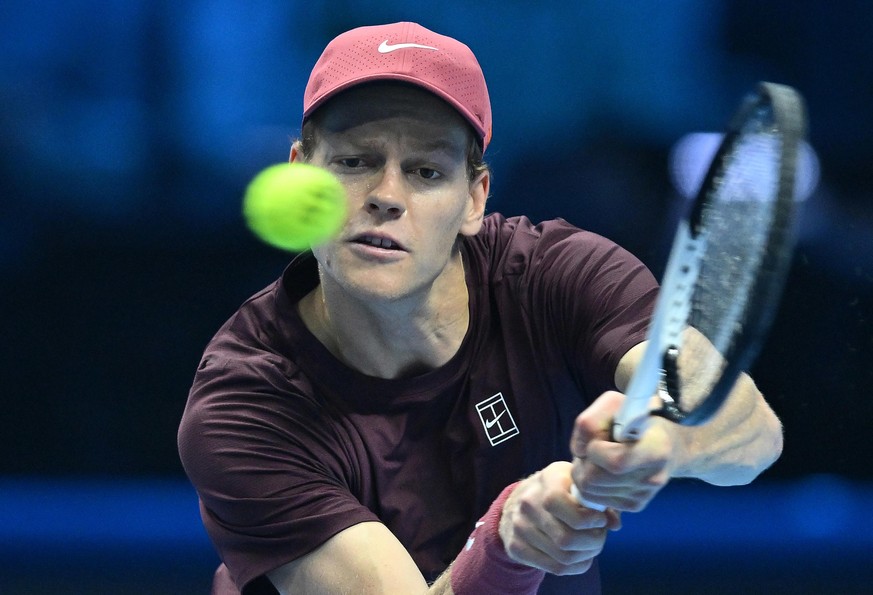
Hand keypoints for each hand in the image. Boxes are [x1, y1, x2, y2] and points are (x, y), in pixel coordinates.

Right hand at [498, 461, 620, 575]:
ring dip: (587, 555)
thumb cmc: (558, 489)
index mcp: (547, 480)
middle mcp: (528, 503)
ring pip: (563, 557)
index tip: (600, 519)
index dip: (590, 519)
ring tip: (591, 545)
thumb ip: (598, 500)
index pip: (566, 507)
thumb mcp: (577, 483)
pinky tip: (580, 554)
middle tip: (600, 536)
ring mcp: (520, 527)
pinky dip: (576, 565)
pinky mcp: (517, 547)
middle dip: (593, 542)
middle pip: (566, 538)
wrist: (519, 502)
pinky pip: (555, 568)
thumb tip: (614, 523)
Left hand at [570, 391, 680, 511]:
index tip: (599, 439)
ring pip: (591, 492)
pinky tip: (602, 472)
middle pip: (595, 479)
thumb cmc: (635, 420)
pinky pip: (597, 500)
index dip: (595, 450)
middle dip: (583, 463)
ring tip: (596, 460)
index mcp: (655, 449)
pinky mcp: (635, 505)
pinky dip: (591, 486)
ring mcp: (644, 495)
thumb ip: (590, 422)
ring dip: (583, 474)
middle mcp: (652, 477)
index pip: (616, 462)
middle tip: (589, 451)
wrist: (666, 445)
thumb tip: (579, 451)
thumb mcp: (614, 405)